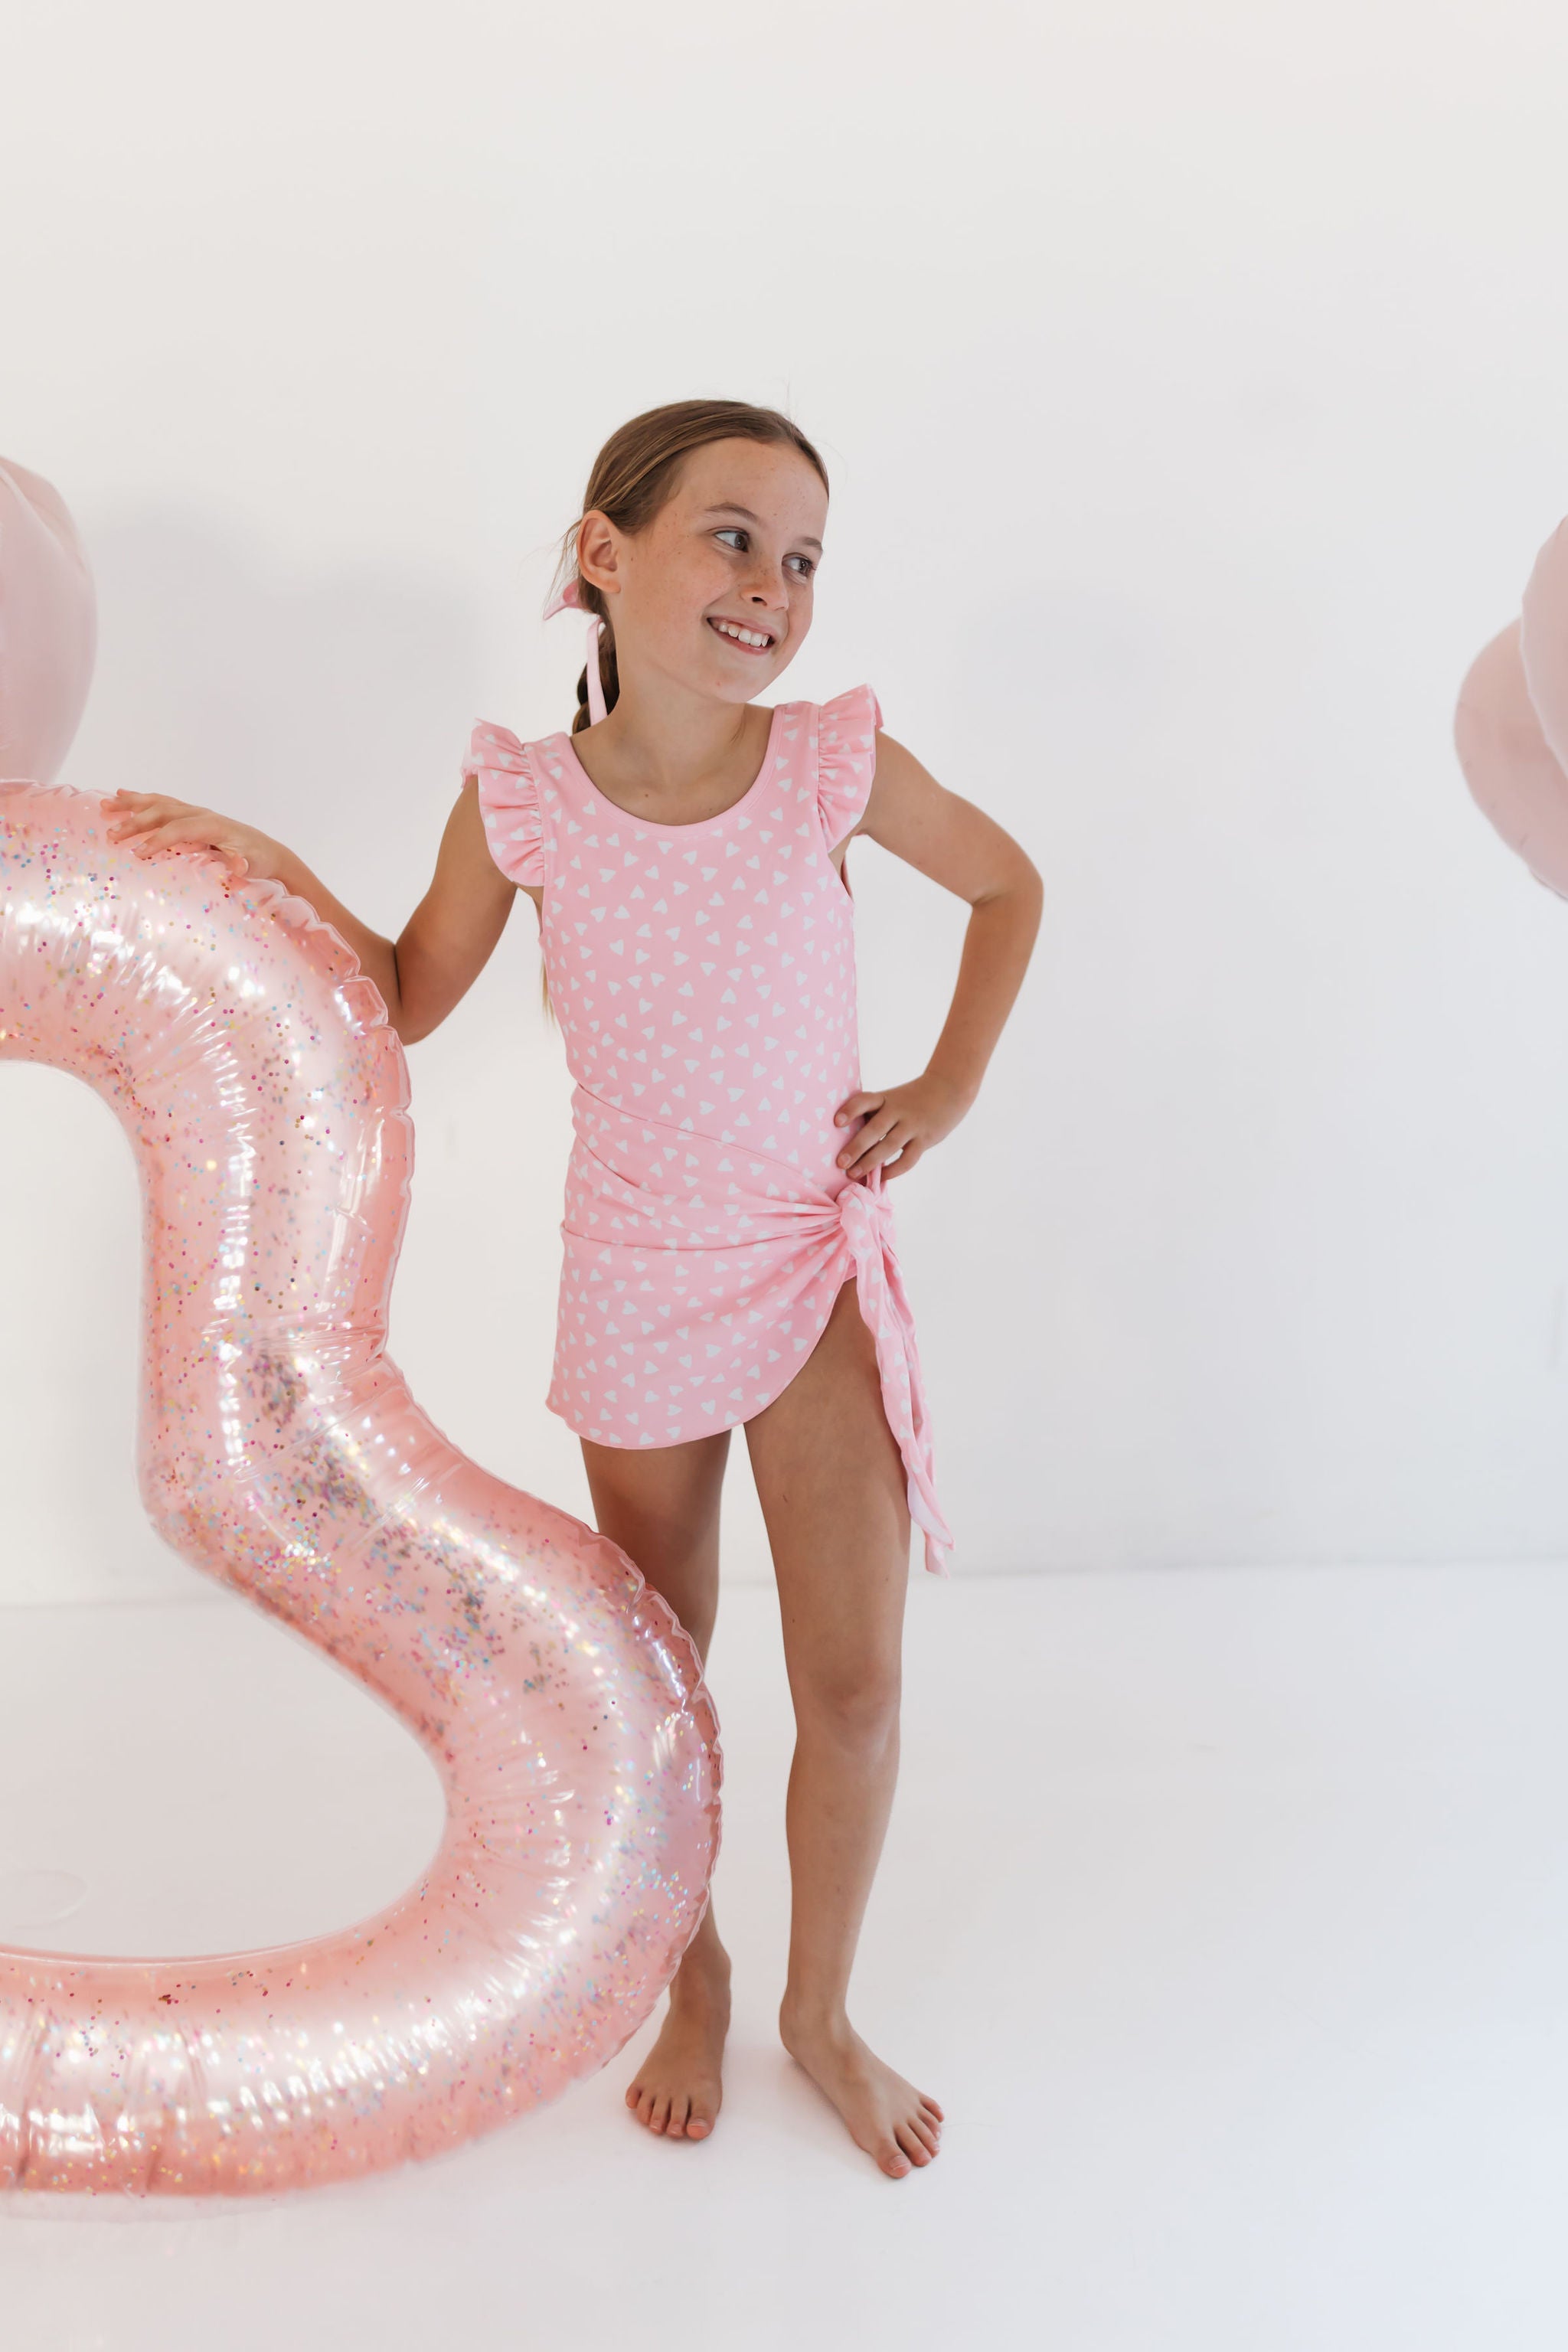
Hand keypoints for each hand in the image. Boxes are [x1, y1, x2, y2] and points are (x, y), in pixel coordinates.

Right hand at [102, 790, 275, 881]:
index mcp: (213, 825)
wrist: (267, 851)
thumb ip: (244, 865)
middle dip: (135, 822)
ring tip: (104, 807)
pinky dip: (141, 799)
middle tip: (111, 835)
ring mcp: (194, 811)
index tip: (137, 853)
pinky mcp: (190, 815)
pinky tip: (122, 794)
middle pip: (162, 812)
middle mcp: (201, 813)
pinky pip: (162, 803)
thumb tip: (239, 866)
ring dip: (131, 804)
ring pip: (158, 803)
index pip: (178, 829)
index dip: (157, 840)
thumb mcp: (255, 865)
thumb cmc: (258, 860)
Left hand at [832, 1073, 970, 1180]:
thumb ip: (875, 1113)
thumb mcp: (892, 1098)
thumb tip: (848, 1139)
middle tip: (840, 1162)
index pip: (865, 1101)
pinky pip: (908, 1159)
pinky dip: (893, 1170)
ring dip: (870, 1162)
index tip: (836, 1122)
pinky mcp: (925, 1139)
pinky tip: (881, 1177)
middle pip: (875, 1129)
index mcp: (885, 1098)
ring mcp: (912, 1125)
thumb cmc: (911, 1098)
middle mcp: (898, 1111)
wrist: (948, 1089)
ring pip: (889, 1146)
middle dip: (856, 1147)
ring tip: (853, 1173)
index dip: (850, 1110)